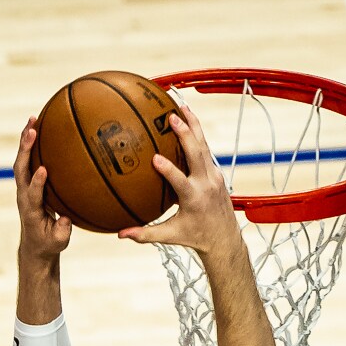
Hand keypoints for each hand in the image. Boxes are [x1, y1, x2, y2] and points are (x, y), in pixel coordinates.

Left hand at [15, 119, 71, 263]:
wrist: (35, 244)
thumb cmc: (49, 243)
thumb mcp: (59, 243)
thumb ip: (62, 232)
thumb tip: (65, 218)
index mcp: (31, 211)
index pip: (32, 194)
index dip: (36, 182)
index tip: (43, 170)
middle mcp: (24, 195)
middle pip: (20, 169)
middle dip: (25, 150)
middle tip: (31, 131)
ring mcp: (24, 187)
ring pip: (22, 160)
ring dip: (25, 140)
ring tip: (32, 119)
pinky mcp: (27, 181)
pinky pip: (27, 159)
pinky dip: (31, 142)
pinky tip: (39, 126)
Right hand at [119, 107, 240, 258]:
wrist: (224, 239)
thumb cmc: (196, 237)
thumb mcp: (170, 236)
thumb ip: (145, 235)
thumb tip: (121, 234)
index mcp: (193, 199)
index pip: (180, 181)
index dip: (168, 170)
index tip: (155, 158)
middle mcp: (205, 184)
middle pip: (197, 153)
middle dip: (185, 134)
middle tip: (172, 117)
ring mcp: (213, 176)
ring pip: (204, 145)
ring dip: (194, 125)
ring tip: (182, 107)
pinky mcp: (216, 172)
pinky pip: (206, 149)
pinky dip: (197, 134)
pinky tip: (188, 120)